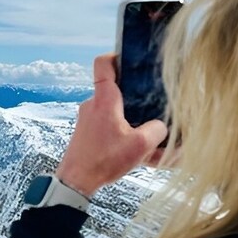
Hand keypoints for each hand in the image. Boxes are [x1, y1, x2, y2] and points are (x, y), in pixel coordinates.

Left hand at [55, 54, 167, 197]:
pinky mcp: (88, 133)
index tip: (133, 59)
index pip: (104, 64)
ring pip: (116, 111)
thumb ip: (157, 130)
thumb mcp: (140, 145)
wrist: (76, 182)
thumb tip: (162, 126)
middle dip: (136, 95)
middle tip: (154, 101)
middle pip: (116, 89)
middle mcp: (93, 105)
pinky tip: (139, 151)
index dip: (118, 56)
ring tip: (149, 135)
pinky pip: (110, 127)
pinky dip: (124, 134)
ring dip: (132, 120)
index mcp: (104, 100)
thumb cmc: (103, 161)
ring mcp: (89, 119)